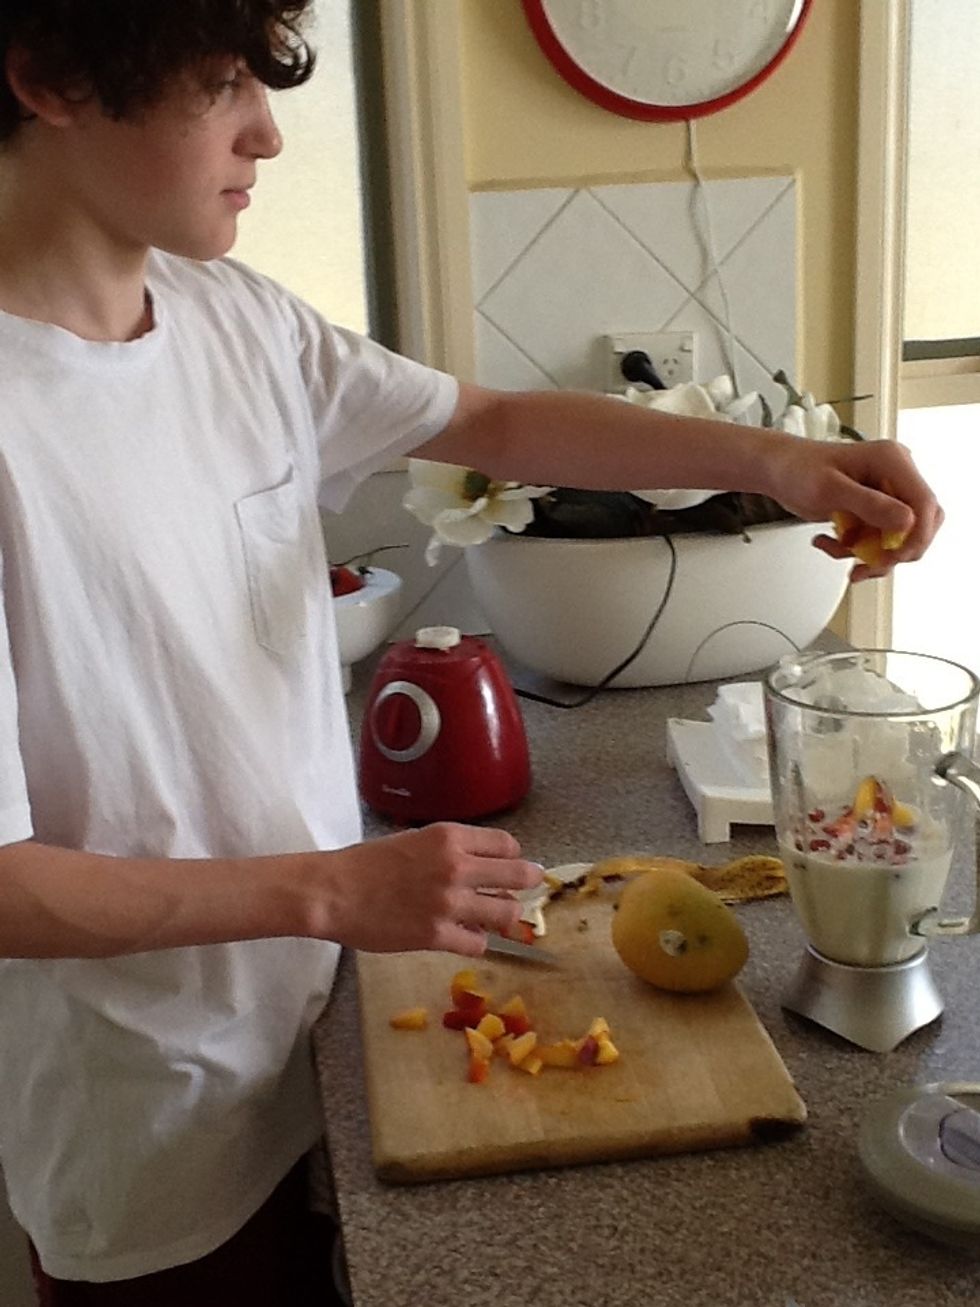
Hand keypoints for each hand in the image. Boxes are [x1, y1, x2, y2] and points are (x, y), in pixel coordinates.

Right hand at [313, 822, 542, 956]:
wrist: (333, 892)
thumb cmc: (367, 864)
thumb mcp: (415, 840)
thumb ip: (450, 850)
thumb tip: (482, 867)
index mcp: (450, 838)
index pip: (507, 845)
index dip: (512, 856)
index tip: (508, 865)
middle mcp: (457, 867)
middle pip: (519, 875)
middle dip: (527, 882)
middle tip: (523, 888)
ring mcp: (449, 903)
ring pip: (507, 913)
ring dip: (504, 916)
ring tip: (492, 917)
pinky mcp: (437, 936)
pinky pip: (478, 943)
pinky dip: (475, 941)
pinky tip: (463, 937)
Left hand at [764, 436, 942, 581]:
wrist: (778, 471)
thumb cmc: (797, 470)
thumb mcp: (828, 490)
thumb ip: (868, 505)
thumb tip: (907, 522)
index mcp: (891, 461)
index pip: (925, 502)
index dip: (918, 535)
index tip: (894, 556)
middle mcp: (895, 476)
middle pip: (921, 523)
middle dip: (895, 550)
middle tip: (865, 564)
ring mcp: (886, 494)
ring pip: (899, 537)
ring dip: (872, 554)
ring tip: (837, 550)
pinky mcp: (874, 509)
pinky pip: (879, 540)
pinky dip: (858, 550)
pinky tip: (831, 543)